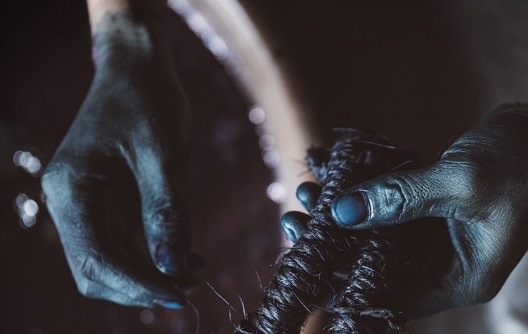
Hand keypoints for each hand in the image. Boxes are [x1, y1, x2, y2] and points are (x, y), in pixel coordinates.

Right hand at [41, 41, 195, 308]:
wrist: (138, 66)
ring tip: (195, 273)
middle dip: (141, 286)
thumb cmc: (148, 99)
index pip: (96, 259)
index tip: (179, 293)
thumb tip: (172, 268)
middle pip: (97, 270)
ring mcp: (88, 204)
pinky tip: (189, 257)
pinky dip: (155, 256)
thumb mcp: (163, 154)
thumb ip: (166, 212)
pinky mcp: (109, 202)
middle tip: (189, 288)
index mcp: (72, 189)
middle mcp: (71, 202)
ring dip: (151, 274)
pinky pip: (127, 243)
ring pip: (112, 262)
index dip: (136, 284)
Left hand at [319, 93, 527, 317]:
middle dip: (339, 242)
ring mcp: (445, 235)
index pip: (393, 296)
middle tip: (296, 216)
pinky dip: (369, 191)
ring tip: (309, 189)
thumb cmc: (524, 161)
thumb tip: (342, 212)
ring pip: (384, 233)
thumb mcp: (461, 182)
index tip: (304, 260)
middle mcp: (450, 264)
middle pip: (381, 265)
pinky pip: (395, 205)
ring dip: (349, 212)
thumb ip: (400, 198)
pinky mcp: (440, 207)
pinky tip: (337, 172)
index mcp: (462, 278)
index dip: (345, 283)